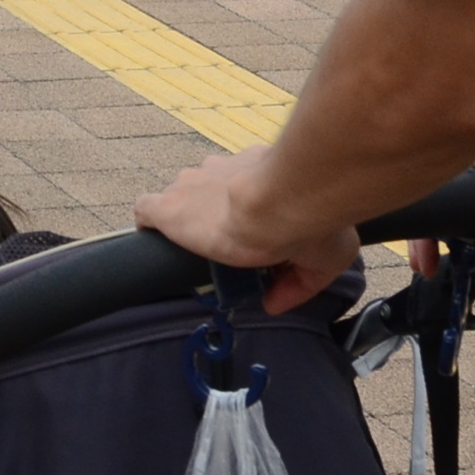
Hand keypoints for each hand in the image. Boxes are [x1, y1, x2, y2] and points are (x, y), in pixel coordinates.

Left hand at [133, 147, 357, 315]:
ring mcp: (192, 185)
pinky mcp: (169, 205)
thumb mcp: (326, 257)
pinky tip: (154, 237)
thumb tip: (273, 304)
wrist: (278, 203)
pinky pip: (147, 209)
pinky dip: (150, 223)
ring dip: (186, 219)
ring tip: (195, 248)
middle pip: (209, 191)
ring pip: (181, 197)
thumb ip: (300, 284)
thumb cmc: (307, 219)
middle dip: (215, 214)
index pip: (244, 188)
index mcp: (258, 172)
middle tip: (226, 245)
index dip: (246, 212)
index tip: (252, 235)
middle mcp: (222, 170)